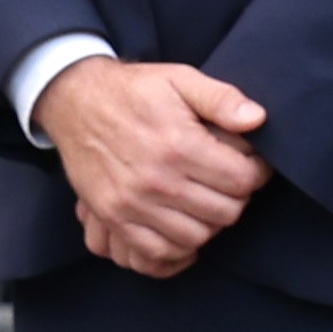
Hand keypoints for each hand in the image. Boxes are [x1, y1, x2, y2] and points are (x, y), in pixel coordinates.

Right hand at [40, 57, 269, 279]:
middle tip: (230, 183)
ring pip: (197, 237)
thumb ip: (221, 98)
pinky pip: (156, 252)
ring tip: (207, 201)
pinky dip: (177, 247)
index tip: (252, 165)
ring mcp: (133, 204)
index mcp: (179, 145)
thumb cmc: (134, 90)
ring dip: (209, 222)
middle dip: (237, 198)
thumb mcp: (180, 79)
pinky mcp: (113, 217)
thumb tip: (257, 119)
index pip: (242, 180)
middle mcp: (157, 180)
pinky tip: (184, 226)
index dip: (257, 173)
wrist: (75, 101)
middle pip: (225, 213)